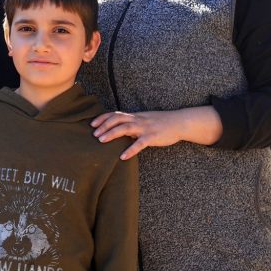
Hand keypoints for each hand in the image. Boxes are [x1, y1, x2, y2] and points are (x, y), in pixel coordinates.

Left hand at [90, 106, 221, 159]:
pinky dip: (130, 150)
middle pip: (117, 119)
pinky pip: (140, 143)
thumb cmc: (161, 122)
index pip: (115, 114)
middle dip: (104, 126)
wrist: (179, 122)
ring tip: (101, 141)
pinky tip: (122, 156)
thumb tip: (119, 131)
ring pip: (125, 128)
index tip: (92, 124)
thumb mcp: (144, 120)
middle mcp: (138, 120)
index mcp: (135, 116)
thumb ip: (132, 124)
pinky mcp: (152, 137)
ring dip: (112, 134)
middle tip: (94, 134)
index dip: (103, 118)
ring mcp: (145, 128)